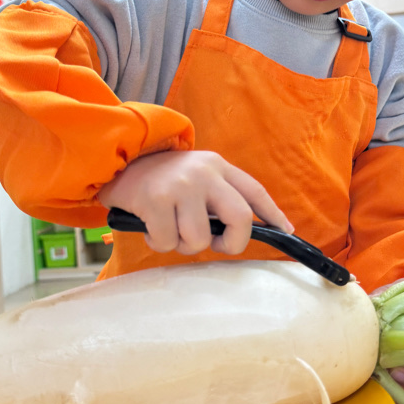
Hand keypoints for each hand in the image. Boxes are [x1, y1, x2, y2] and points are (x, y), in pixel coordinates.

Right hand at [98, 150, 292, 255]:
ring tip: (169, 228)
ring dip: (183, 244)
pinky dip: (158, 243)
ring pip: (199, 239)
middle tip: (216, 246)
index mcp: (218, 166)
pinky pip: (167, 242)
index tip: (286, 231)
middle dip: (232, 243)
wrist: (117, 157)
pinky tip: (150, 226)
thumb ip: (216, 195)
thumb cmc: (158, 176)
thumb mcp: (194, 174)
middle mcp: (205, 173)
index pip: (254, 191)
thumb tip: (239, 230)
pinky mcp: (157, 199)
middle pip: (240, 218)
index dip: (273, 214)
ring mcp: (182, 185)